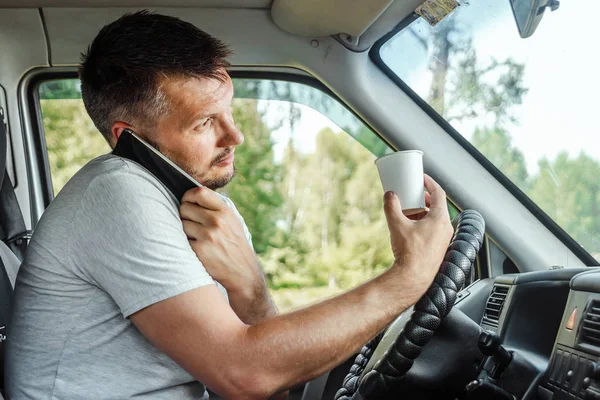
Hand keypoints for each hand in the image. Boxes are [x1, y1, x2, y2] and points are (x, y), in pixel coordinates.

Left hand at [179, 187, 277, 324]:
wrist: (243, 272)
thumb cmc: (234, 244)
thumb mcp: (232, 221)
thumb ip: (215, 207)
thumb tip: (192, 195)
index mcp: (225, 211)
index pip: (199, 192)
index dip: (188, 196)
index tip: (188, 203)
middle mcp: (217, 221)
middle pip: (185, 208)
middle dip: (185, 215)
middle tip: (193, 225)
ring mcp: (208, 236)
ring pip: (181, 224)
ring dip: (185, 231)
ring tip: (197, 239)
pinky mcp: (199, 250)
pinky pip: (182, 240)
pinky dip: (186, 245)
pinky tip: (197, 250)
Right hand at [383, 174, 452, 297]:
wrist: (412, 278)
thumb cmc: (409, 253)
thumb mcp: (397, 225)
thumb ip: (392, 207)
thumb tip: (389, 195)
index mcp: (440, 219)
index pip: (439, 193)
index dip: (430, 183)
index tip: (422, 178)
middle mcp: (445, 228)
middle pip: (437, 206)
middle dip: (423, 198)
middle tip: (412, 194)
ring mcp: (443, 240)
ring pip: (434, 219)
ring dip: (421, 212)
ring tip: (406, 213)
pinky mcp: (438, 249)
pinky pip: (433, 230)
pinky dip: (422, 224)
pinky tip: (409, 229)